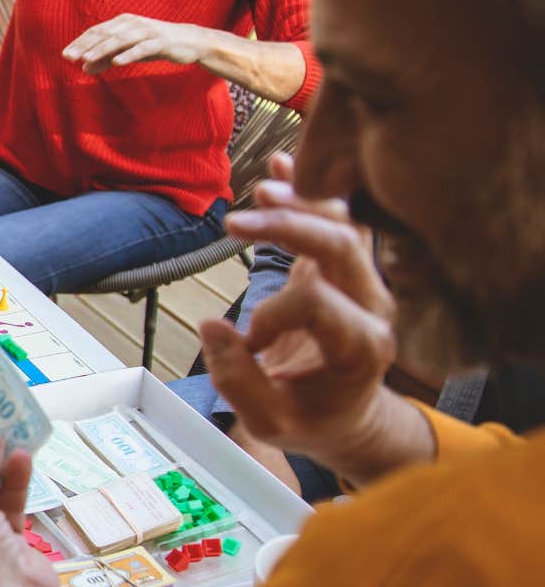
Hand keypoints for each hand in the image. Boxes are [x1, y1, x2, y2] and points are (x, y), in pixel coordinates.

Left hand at [62, 13, 215, 73]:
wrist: (189, 41)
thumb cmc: (154, 45)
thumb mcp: (127, 52)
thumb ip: (106, 59)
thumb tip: (84, 68)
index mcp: (122, 23)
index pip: (97, 31)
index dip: (80, 42)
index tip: (65, 55)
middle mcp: (132, 23)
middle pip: (104, 34)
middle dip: (85, 45)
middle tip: (69, 57)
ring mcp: (146, 31)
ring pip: (120, 40)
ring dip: (102, 49)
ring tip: (87, 58)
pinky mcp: (160, 41)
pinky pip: (142, 48)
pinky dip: (128, 54)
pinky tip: (116, 62)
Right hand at [203, 154, 427, 484]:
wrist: (350, 416)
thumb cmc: (311, 419)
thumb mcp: (270, 422)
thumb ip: (237, 379)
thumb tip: (212, 327)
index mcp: (362, 349)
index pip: (316, 304)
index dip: (271, 313)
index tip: (247, 339)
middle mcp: (374, 308)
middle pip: (340, 245)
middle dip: (287, 228)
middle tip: (235, 225)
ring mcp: (364, 284)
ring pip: (342, 225)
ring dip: (299, 203)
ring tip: (261, 191)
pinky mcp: (344, 270)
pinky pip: (335, 221)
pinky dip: (307, 194)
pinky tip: (281, 164)